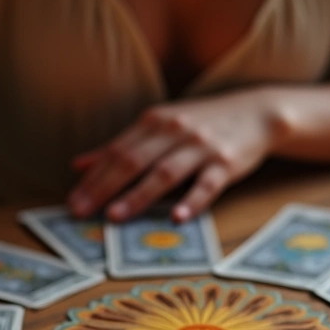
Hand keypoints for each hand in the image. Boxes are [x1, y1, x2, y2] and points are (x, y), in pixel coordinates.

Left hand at [67, 88, 286, 221]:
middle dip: (104, 188)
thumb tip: (80, 165)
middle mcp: (174, 131)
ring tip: (116, 216)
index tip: (72, 201)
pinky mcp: (226, 163)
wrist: (256, 112)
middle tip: (82, 212)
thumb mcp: (159, 125)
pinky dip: (192, 200)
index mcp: (154, 121)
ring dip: (138, 195)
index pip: (116, 151)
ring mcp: (201, 147)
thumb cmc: (202, 122)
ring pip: (165, 173)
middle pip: (133, 161)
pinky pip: (207, 184)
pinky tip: (177, 216)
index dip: (93, 177)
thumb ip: (122, 145)